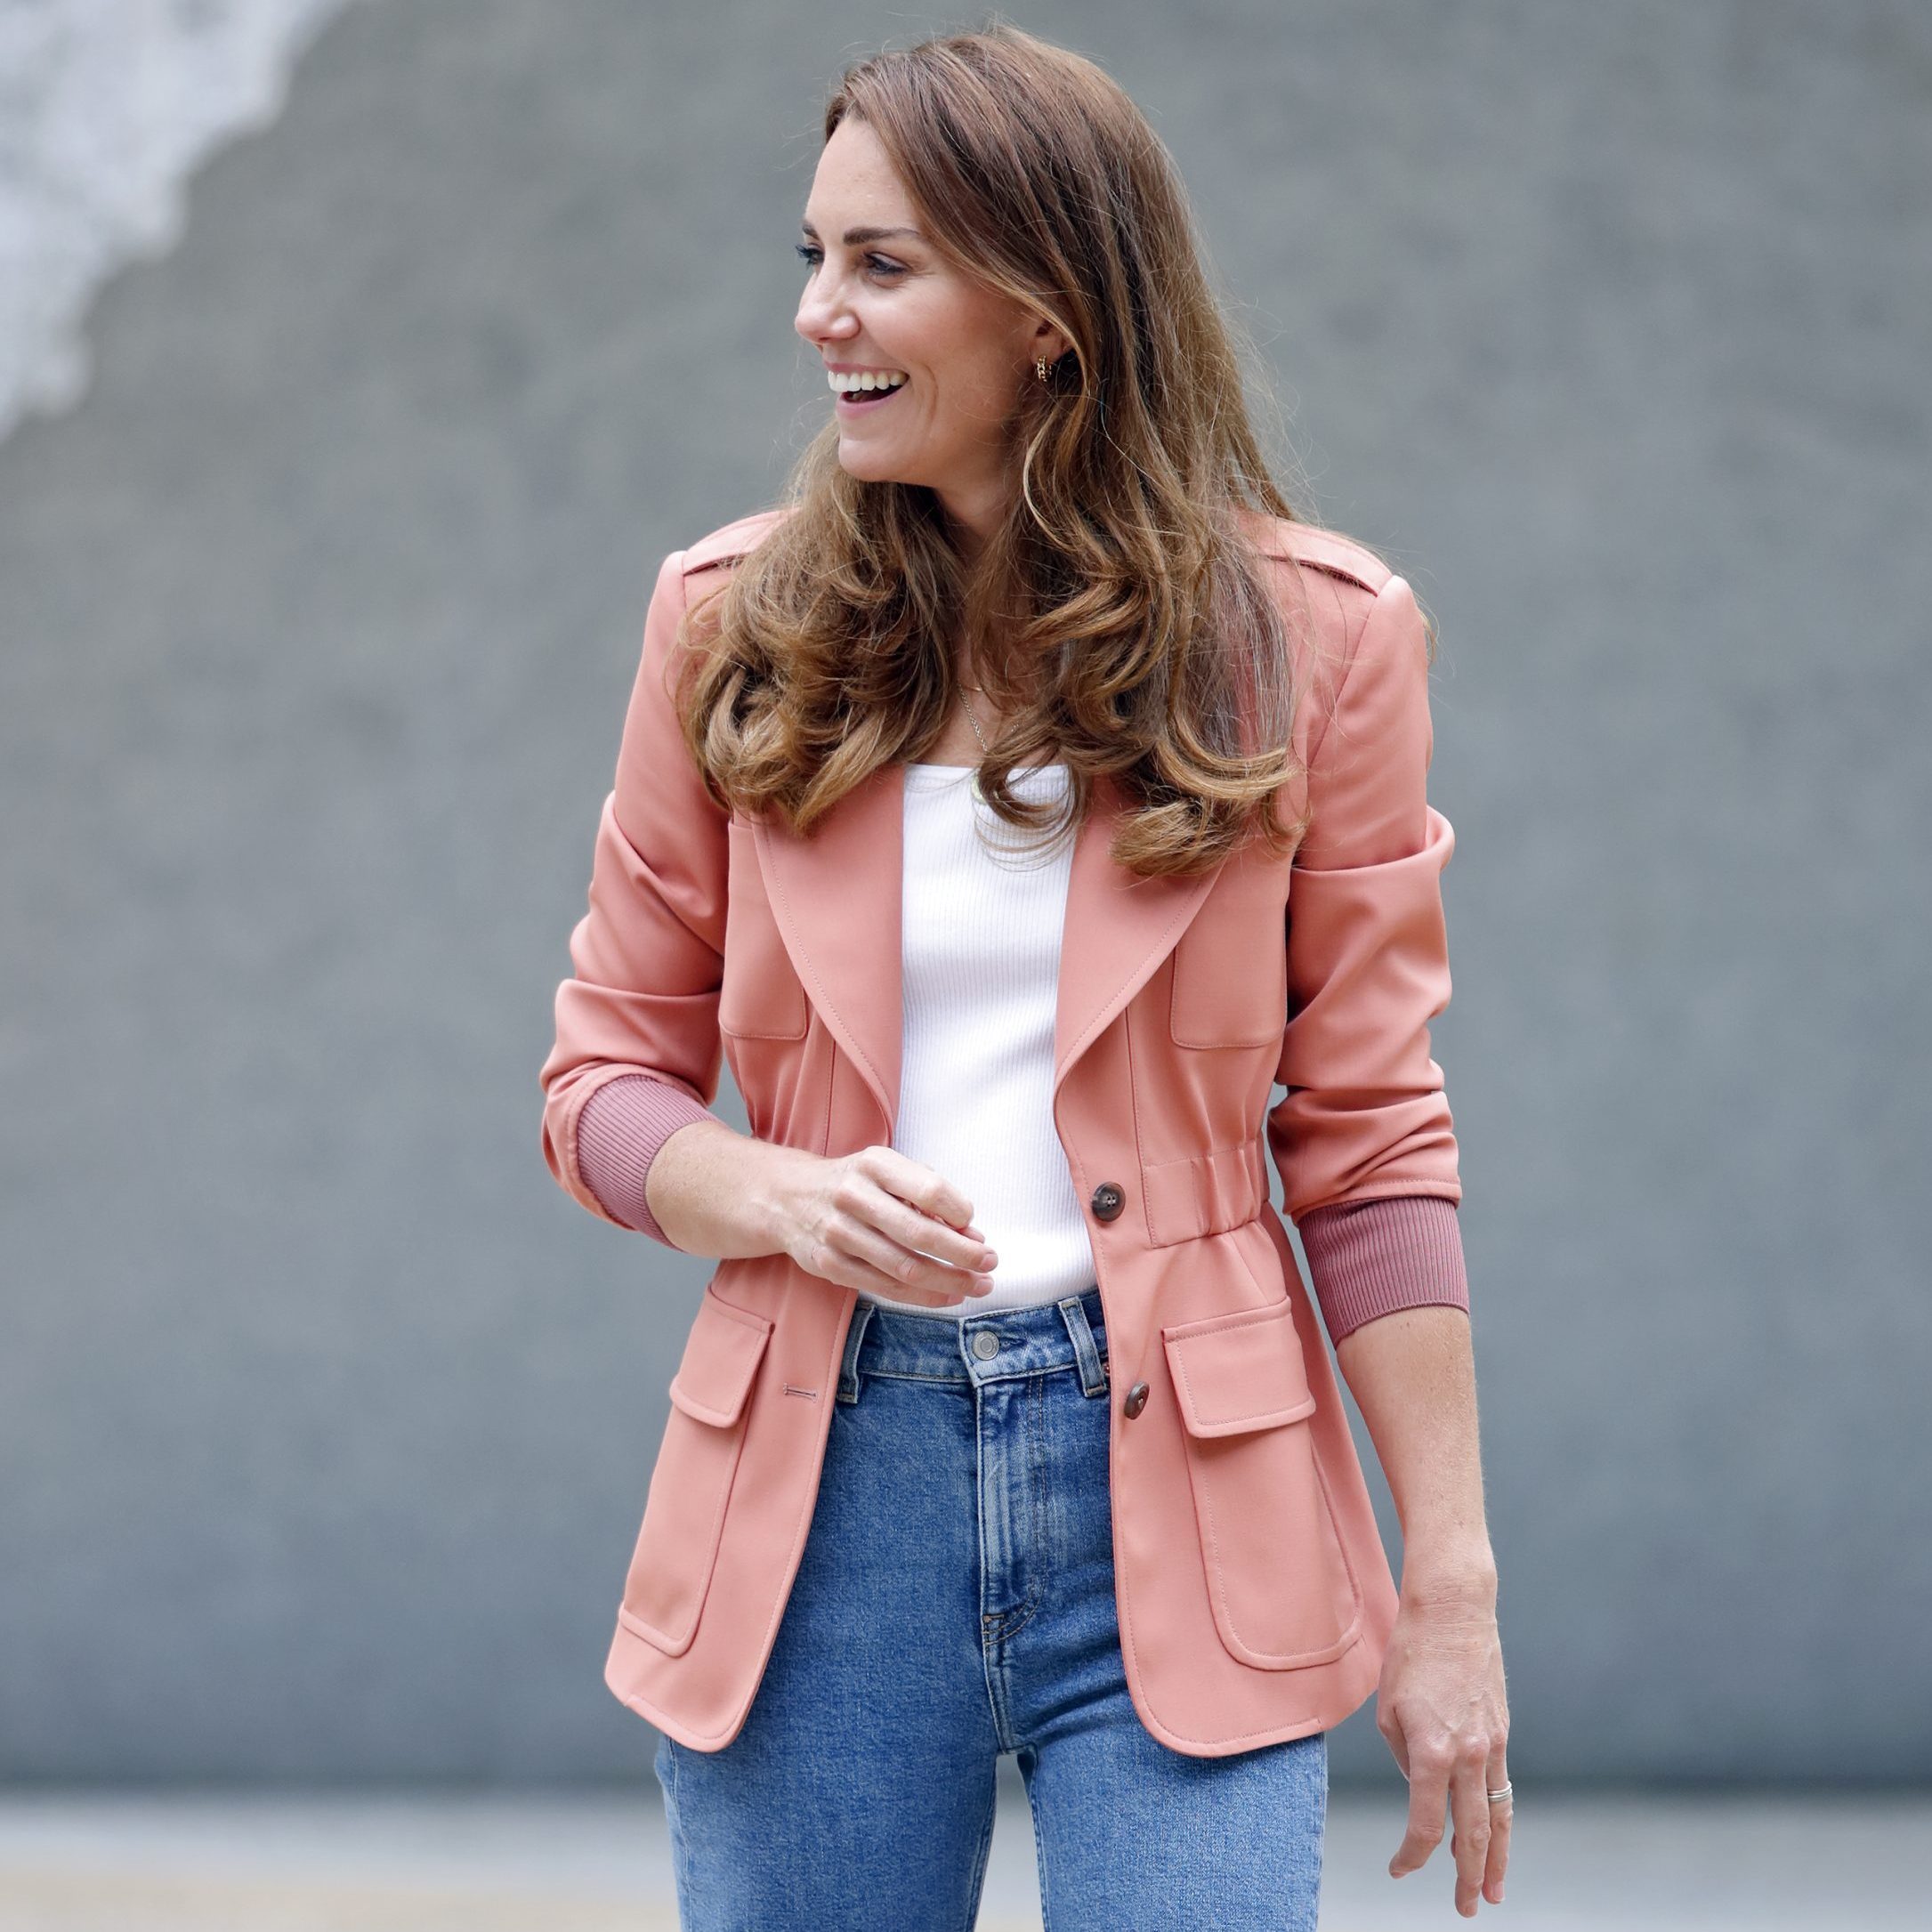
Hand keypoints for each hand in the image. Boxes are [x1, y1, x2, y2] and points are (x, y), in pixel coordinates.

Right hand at [777, 1144, 998, 1305]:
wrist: (787, 1197)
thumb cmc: (855, 1183)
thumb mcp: (888, 1169)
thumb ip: (929, 1194)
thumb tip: (971, 1234)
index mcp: (874, 1164)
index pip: (929, 1189)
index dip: (960, 1212)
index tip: (975, 1226)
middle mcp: (853, 1196)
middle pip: (920, 1234)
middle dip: (964, 1254)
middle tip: (990, 1262)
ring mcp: (838, 1233)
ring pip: (905, 1268)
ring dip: (951, 1281)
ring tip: (979, 1284)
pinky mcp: (830, 1265)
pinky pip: (885, 1288)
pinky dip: (923, 1296)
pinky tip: (948, 1295)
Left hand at [1376, 1583, 1511, 1914]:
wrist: (1454, 1611)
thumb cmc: (1411, 1653)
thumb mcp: (1389, 1709)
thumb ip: (1404, 1755)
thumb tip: (1420, 1783)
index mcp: (1431, 1751)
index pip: (1426, 1825)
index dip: (1412, 1855)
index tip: (1399, 1869)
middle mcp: (1468, 1755)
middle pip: (1471, 1833)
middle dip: (1465, 1876)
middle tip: (1463, 1908)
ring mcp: (1491, 1745)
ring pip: (1497, 1817)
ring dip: (1494, 1859)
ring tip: (1491, 1892)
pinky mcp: (1501, 1732)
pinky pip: (1502, 1787)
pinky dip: (1500, 1819)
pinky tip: (1495, 1838)